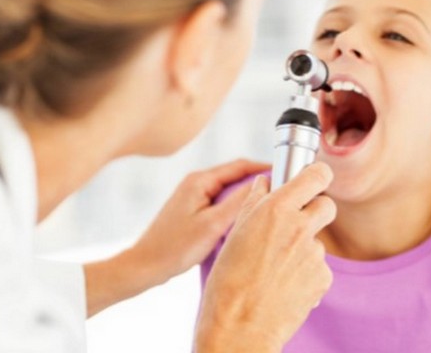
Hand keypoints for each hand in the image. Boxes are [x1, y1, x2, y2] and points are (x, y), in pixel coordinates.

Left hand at [84, 159, 268, 316]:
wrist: (146, 265)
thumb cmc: (175, 247)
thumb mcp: (213, 224)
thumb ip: (239, 202)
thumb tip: (263, 185)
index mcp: (200, 180)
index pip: (240, 165)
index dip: (264, 168)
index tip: (284, 175)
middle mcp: (196, 182)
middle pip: (236, 176)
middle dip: (259, 182)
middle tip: (281, 192)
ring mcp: (194, 195)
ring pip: (229, 190)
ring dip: (248, 195)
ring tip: (268, 206)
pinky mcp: (193, 209)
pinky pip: (221, 202)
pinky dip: (236, 207)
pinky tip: (246, 220)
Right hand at [195, 162, 335, 351]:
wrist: (239, 326)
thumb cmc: (229, 281)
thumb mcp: (235, 233)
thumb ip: (254, 203)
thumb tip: (264, 184)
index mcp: (276, 210)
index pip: (316, 176)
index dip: (318, 175)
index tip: (315, 178)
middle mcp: (300, 227)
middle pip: (327, 205)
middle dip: (316, 210)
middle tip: (297, 223)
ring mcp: (314, 254)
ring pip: (319, 240)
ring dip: (305, 247)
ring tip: (278, 266)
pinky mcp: (323, 278)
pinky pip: (320, 266)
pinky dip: (307, 272)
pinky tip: (286, 283)